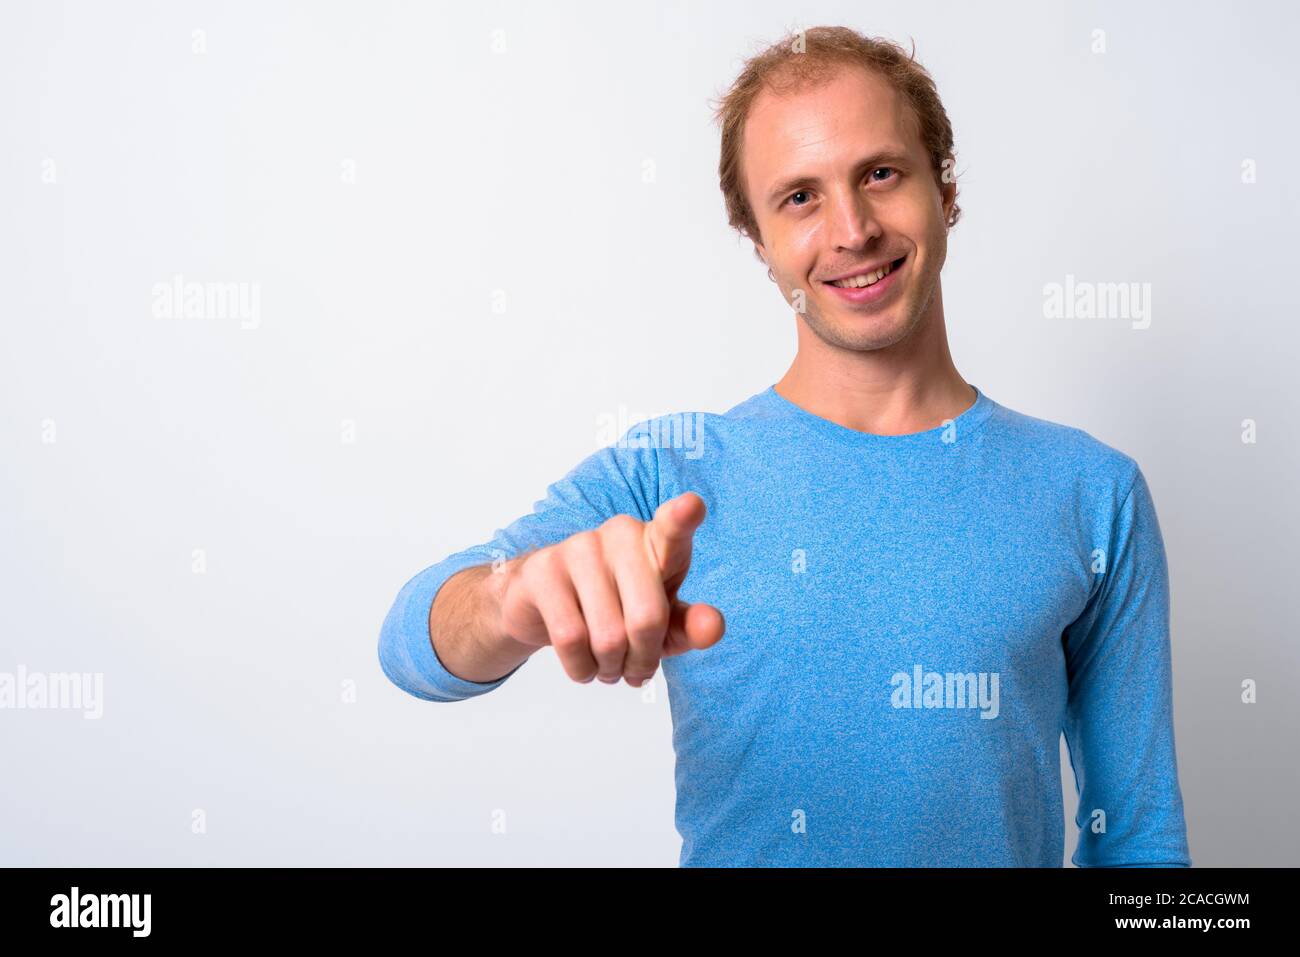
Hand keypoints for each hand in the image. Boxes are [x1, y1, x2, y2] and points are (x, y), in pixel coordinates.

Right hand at [497, 492, 724, 685]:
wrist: (546, 606)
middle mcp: (620, 534)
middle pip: (646, 619)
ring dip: (610, 668)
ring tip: (608, 665)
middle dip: (642, 659)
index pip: (673, 527)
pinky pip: (570, 639)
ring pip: (608, 636)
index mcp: (657, 541)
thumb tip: (713, 627)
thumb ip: (691, 626)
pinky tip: (584, 664)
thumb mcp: (663, 623)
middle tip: (635, 668)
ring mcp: (578, 547)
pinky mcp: (543, 571)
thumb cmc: (617, 609)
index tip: (692, 506)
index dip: (683, 517)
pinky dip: (581, 668)